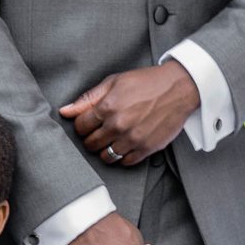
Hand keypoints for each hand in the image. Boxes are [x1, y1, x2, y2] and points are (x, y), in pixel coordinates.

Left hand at [61, 62, 199, 166]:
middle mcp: (118, 125)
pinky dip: (123, 156)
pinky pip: (125, 162)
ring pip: (106, 157)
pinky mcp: (147, 148)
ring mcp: (133, 139)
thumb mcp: (114, 82)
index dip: (83, 125)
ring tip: (113, 139)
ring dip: (106, 149)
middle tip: (100, 131)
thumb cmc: (146, 83)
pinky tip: (126, 144)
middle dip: (92, 138)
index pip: (80, 127)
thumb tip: (65, 111)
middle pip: (91, 144)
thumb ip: (88, 98)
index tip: (90, 122)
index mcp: (108, 107)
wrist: (178, 88)